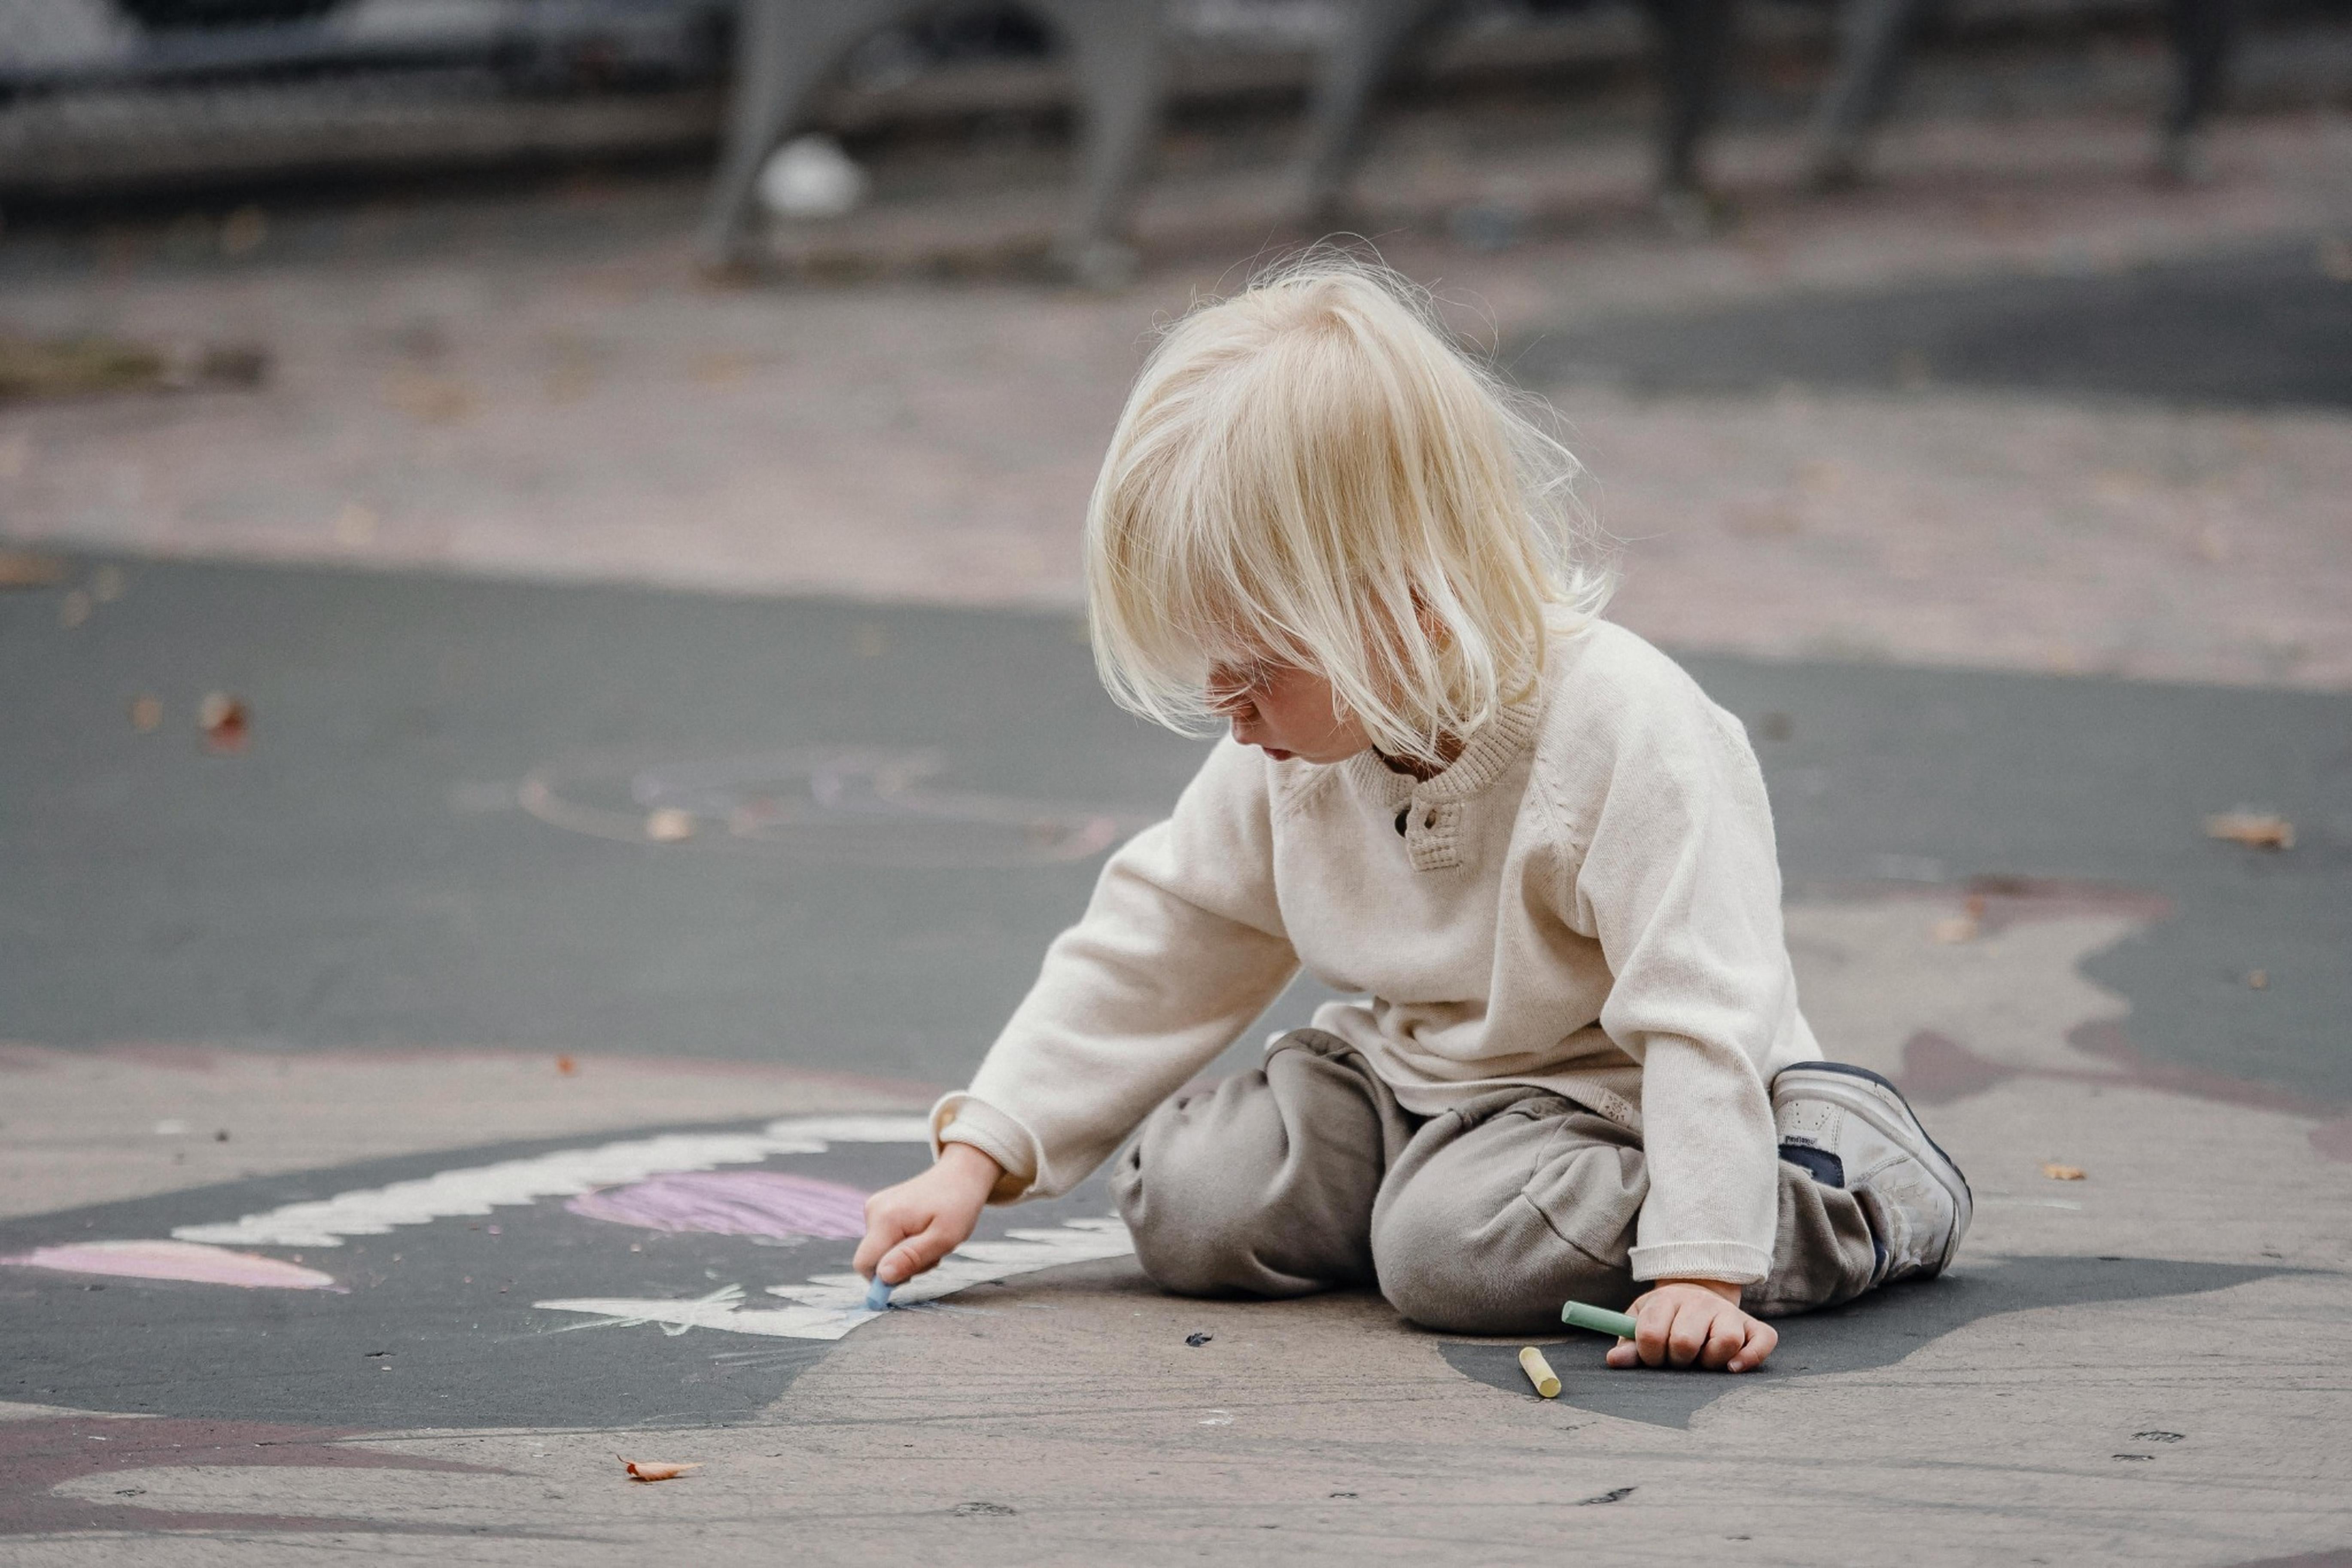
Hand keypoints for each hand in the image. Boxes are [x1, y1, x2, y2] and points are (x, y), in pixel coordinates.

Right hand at [852, 1142, 1001, 1286]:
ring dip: (907, 1256)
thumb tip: (882, 1276)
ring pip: (882, 1252)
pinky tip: (924, 1232)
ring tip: (931, 1239)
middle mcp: (873, 1211)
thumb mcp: (944, 1238)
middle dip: (901, 1266)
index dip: (883, 1279)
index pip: (864, 1264)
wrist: (960, 1175)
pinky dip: (905, 1244)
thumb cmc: (958, 1206)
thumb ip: (912, 1258)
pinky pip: (885, 1241)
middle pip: (874, 1260)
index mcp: (886, 1219)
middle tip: (932, 1253)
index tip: (913, 1275)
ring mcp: (875, 1208)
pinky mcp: (880, 1209)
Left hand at [1605, 1278, 1777, 1372]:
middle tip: (1678, 1358)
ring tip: (1703, 1358)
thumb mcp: (1640, 1322)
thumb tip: (1614, 1360)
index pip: (1652, 1334)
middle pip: (1685, 1342)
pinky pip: (1763, 1342)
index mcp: (1667, 1300)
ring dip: (1711, 1361)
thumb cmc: (1665, 1317)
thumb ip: (1628, 1342)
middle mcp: (1701, 1303)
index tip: (1652, 1356)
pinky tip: (1731, 1367)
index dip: (1648, 1355)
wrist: (1697, 1293)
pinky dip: (1749, 1358)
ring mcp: (1730, 1314)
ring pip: (1725, 1342)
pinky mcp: (1755, 1327)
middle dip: (1678, 1360)